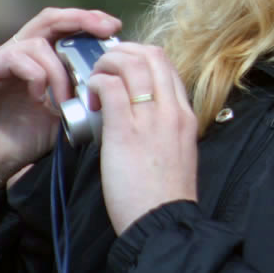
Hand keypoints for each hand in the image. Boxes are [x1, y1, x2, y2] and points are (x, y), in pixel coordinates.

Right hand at [0, 8, 121, 206]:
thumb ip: (82, 94)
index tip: (116, 29)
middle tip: (107, 28)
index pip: (65, 28)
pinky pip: (14, 57)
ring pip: (37, 41)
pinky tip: (41, 98)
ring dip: (60, 68)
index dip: (90, 22)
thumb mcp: (62, 115)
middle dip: (82, 19)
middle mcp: (18, 56)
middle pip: (50, 19)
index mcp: (38, 62)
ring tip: (67, 98)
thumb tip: (117, 84)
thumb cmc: (19, 144)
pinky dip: (36, 74)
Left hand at [87, 42, 198, 233]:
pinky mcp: (126, 131)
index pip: (167, 66)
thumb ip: (162, 128)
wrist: (162, 221)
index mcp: (185, 114)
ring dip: (107, 63)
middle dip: (125, 51)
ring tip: (94, 79)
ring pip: (132, 64)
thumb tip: (135, 117)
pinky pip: (110, 87)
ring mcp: (151, 118)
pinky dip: (96, 82)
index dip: (142, 57)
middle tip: (105, 66)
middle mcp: (172, 109)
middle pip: (153, 55)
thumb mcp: (175, 151)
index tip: (123, 67)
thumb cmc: (163, 194)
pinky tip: (89, 95)